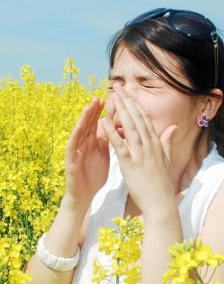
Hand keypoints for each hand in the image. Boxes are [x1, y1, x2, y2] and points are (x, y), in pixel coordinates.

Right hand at [65, 97, 109, 205]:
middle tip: (99, 97)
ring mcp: (76, 151)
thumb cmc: (94, 176)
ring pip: (80, 132)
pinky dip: (76, 135)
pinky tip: (80, 126)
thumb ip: (106, 142)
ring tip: (89, 106)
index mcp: (93, 143)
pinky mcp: (71, 160)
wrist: (85, 195)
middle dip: (93, 111)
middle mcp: (83, 144)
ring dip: (84, 119)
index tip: (109, 100)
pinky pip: (73, 145)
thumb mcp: (103, 155)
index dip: (102, 113)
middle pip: (88, 125)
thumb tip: (112, 127)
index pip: (97, 124)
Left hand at [101, 84, 176, 214]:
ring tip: (113, 97)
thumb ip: (167, 141)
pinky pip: (120, 145)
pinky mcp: (130, 164)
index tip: (129, 94)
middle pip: (137, 118)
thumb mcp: (166, 159)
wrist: (160, 202)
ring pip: (130, 127)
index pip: (145, 119)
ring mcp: (140, 153)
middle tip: (119, 87)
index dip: (136, 105)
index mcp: (156, 143)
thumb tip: (173, 128)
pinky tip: (104, 122)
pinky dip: (112, 132)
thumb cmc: (161, 182)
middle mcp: (149, 145)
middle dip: (128, 101)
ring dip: (121, 111)